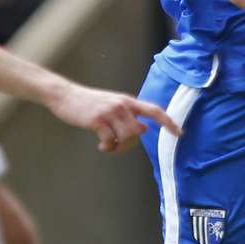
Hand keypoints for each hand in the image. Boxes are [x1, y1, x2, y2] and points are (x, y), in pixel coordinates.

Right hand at [48, 84, 179, 152]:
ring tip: (108, 146)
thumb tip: (145, 128)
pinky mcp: (97, 119)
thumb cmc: (89, 103)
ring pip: (127, 137)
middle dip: (130, 145)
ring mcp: (109, 111)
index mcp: (128, 101)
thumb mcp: (112, 105)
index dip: (168, 122)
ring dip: (119, 147)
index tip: (180, 133)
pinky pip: (110, 140)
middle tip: (117, 147)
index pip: (154, 110)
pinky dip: (107, 147)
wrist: (65, 95)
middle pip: (138, 132)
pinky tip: (100, 145)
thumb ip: (129, 115)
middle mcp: (122, 105)